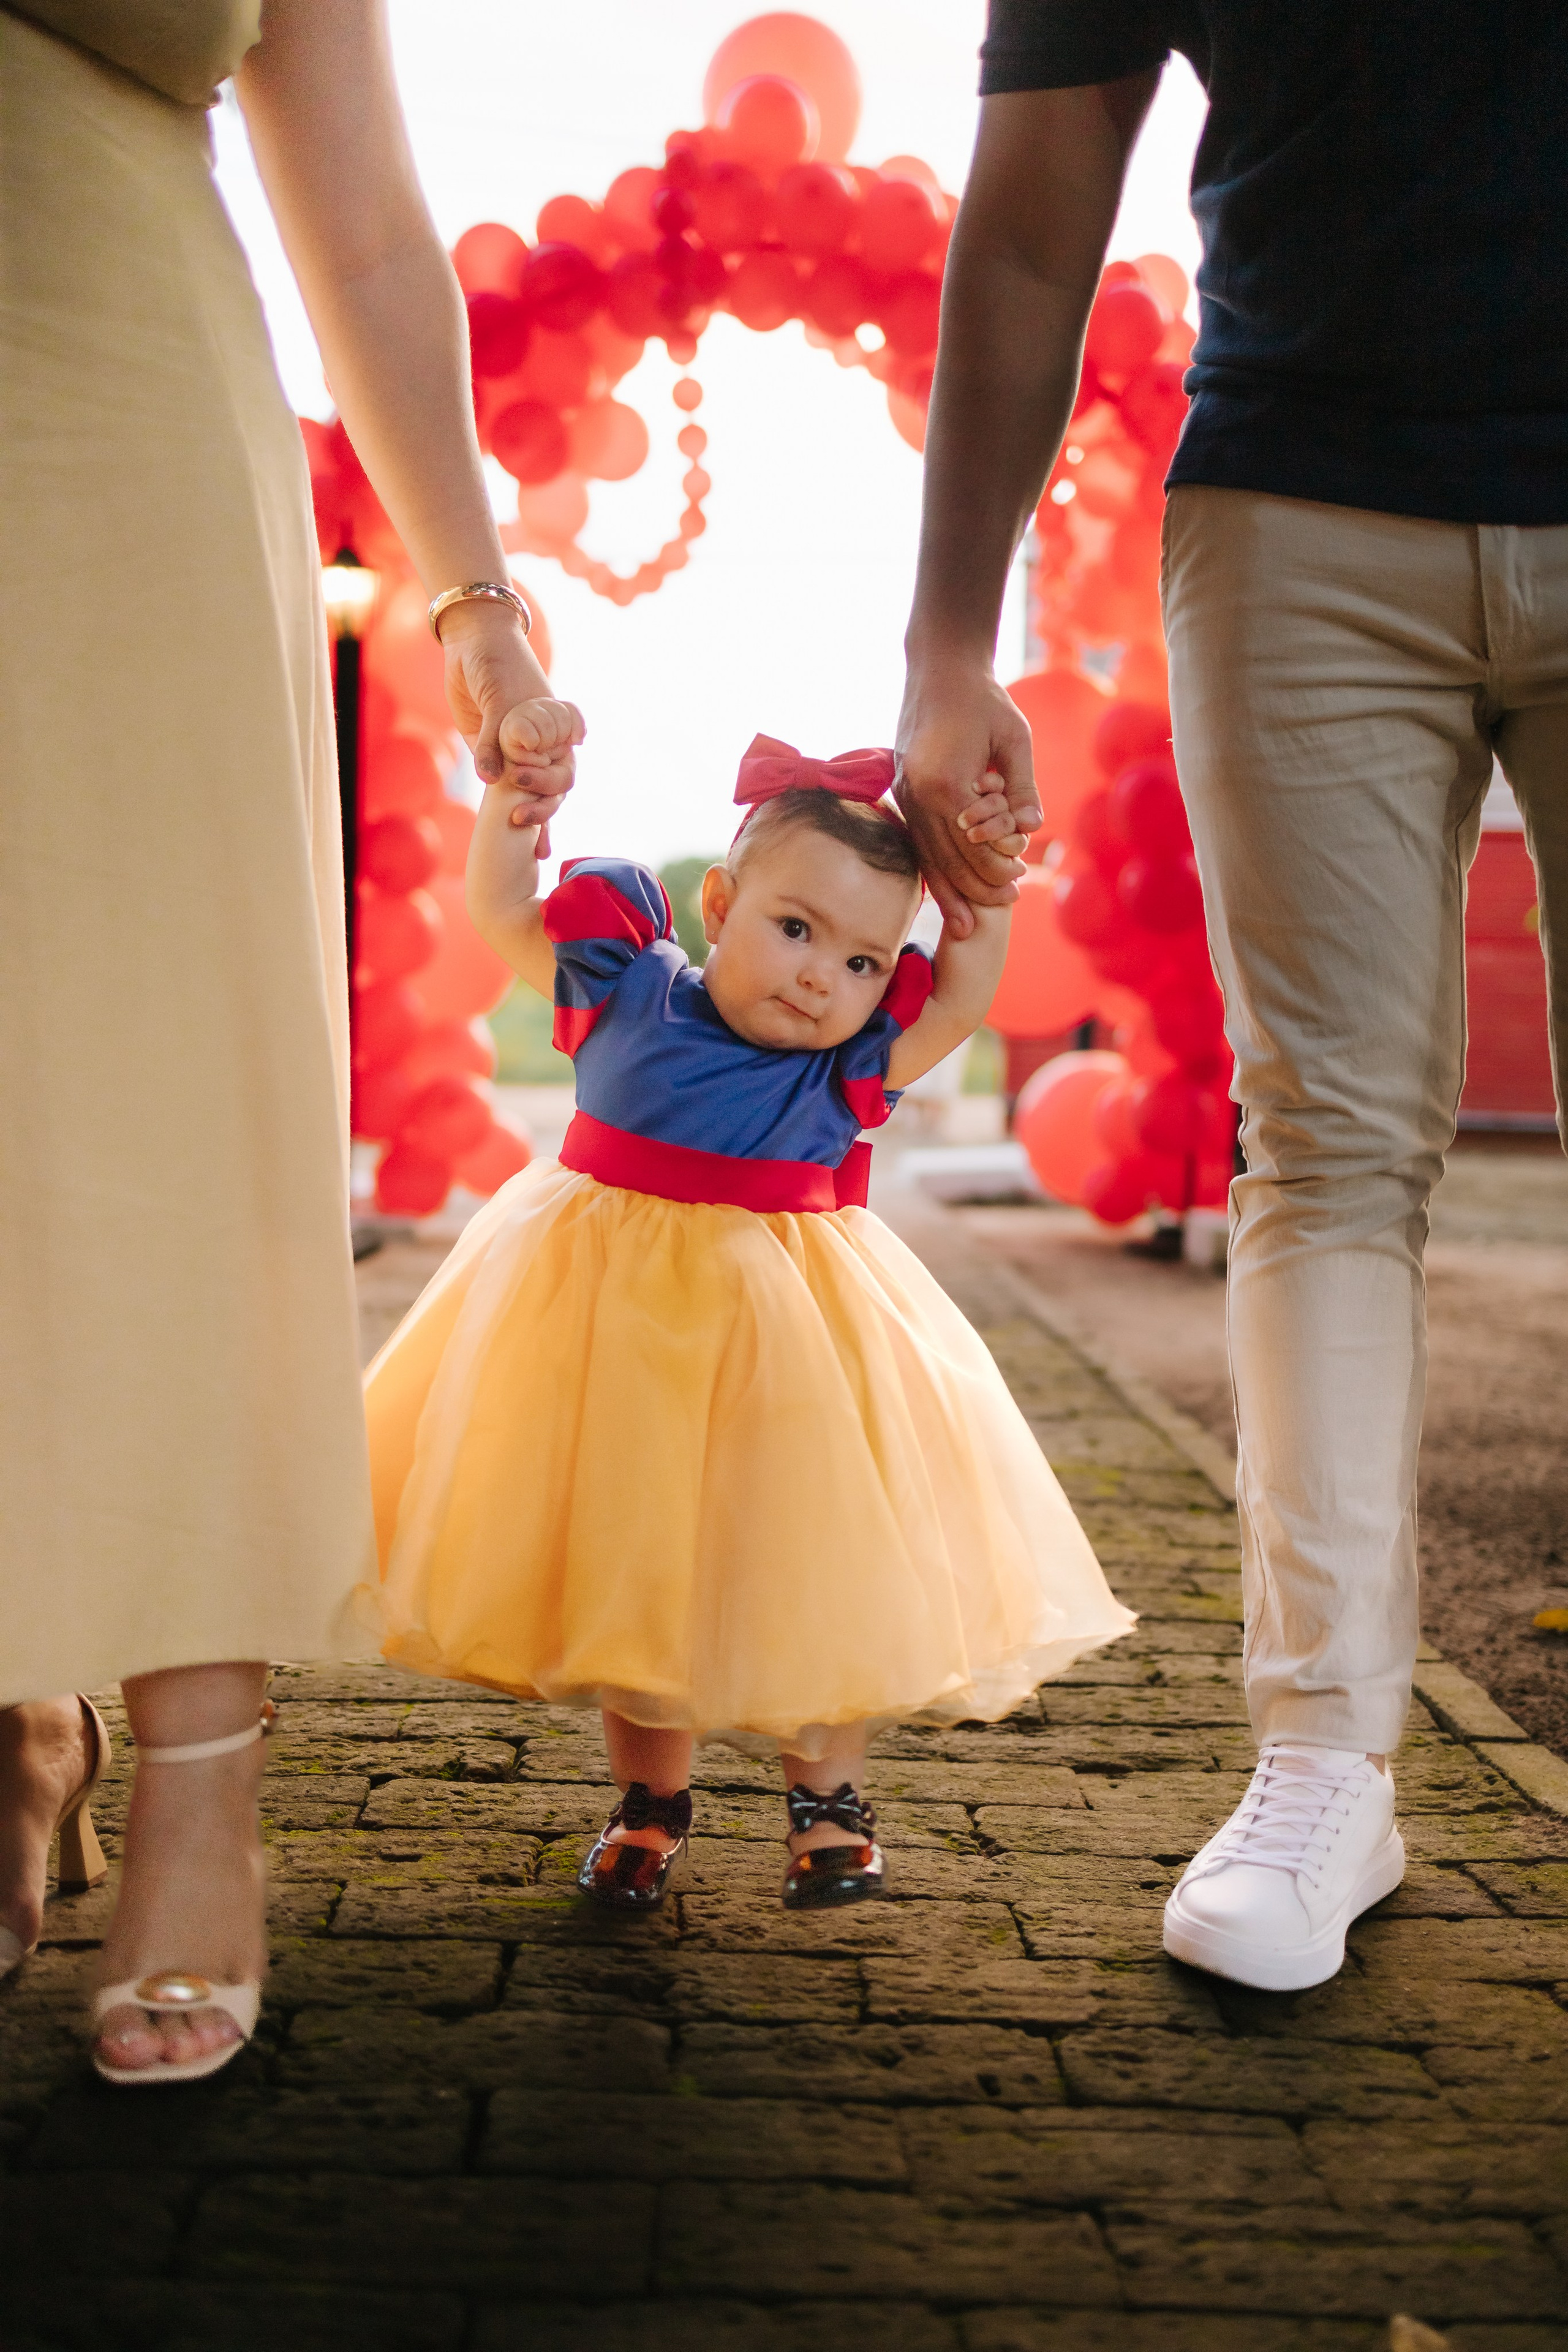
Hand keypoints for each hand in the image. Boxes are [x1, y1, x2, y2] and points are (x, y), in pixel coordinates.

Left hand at [438, 598, 584, 818]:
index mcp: (554, 727)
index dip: (550, 779)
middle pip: (556, 784)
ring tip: (523, 834)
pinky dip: (519, 816)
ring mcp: (523, 754)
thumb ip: (493, 740)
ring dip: (535, 815)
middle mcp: (545, 743)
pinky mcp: (498, 761)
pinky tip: (530, 846)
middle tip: (518, 813)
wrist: (472, 645)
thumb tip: (490, 779)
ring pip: (539, 792)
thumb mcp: (497, 699)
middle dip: (541, 802)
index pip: (565, 763)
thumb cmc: (494, 663)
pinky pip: (511, 792)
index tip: (523, 777)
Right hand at [895, 658, 1040, 935]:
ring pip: (928, 858)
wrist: (939, 670)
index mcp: (945, 782)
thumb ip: (1022, 786)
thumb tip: (1031, 828)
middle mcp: (917, 795)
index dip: (999, 866)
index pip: (975, 843)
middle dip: (978, 887)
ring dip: (952, 889)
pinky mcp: (903, 794)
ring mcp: (905, 796)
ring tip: (972, 919)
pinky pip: (918, 844)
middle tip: (1007, 902)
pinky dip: (933, 870)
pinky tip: (946, 892)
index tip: (1021, 879)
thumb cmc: (982, 699)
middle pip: (948, 859)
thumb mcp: (1013, 737)